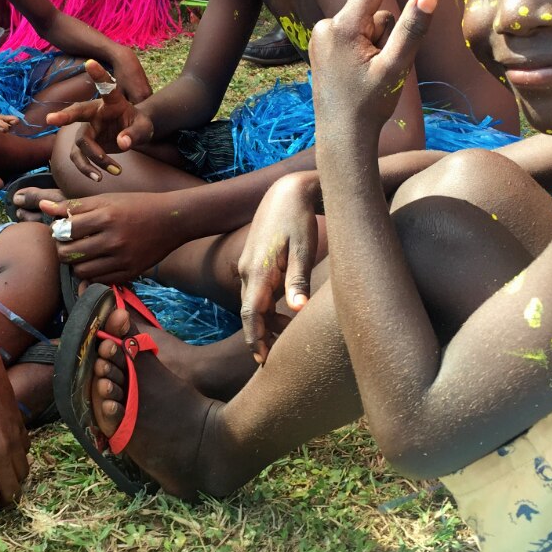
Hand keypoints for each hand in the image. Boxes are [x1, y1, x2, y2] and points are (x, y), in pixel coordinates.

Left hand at [40, 192, 182, 283]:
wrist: (172, 220)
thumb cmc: (135, 205)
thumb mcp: (105, 199)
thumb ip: (73, 205)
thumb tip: (43, 206)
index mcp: (106, 216)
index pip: (65, 230)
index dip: (58, 231)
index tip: (63, 228)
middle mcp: (113, 239)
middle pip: (68, 254)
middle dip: (63, 249)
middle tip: (68, 243)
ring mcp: (122, 259)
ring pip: (81, 271)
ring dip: (76, 263)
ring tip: (82, 253)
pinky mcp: (129, 272)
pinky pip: (99, 280)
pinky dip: (92, 273)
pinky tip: (97, 261)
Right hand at [45, 60, 153, 180]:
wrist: (134, 133)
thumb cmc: (139, 124)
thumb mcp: (144, 128)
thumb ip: (134, 134)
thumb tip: (123, 144)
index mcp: (111, 102)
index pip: (106, 87)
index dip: (98, 75)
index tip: (90, 62)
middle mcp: (95, 113)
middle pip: (78, 113)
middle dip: (64, 116)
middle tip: (50, 119)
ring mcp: (88, 129)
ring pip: (80, 144)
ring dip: (91, 160)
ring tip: (111, 171)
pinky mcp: (85, 145)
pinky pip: (79, 158)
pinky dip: (88, 169)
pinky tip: (100, 177)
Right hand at [237, 172, 319, 362]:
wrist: (287, 190)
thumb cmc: (300, 218)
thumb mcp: (303, 248)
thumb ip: (299, 280)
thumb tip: (298, 310)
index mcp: (258, 270)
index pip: (251, 314)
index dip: (256, 339)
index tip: (263, 361)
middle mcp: (247, 270)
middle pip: (251, 312)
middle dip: (262, 336)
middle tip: (279, 356)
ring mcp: (248, 265)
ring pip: (253, 302)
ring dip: (266, 321)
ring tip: (287, 335)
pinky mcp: (254, 260)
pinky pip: (256, 291)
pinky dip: (267, 306)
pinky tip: (285, 311)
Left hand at [309, 0, 436, 135]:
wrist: (341, 135)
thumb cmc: (369, 104)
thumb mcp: (396, 67)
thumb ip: (411, 29)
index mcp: (342, 28)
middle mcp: (326, 26)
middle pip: (374, 13)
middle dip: (386, 34)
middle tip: (380, 69)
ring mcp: (320, 36)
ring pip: (367, 26)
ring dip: (376, 45)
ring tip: (368, 75)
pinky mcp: (321, 45)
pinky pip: (355, 35)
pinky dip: (364, 49)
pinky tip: (358, 74)